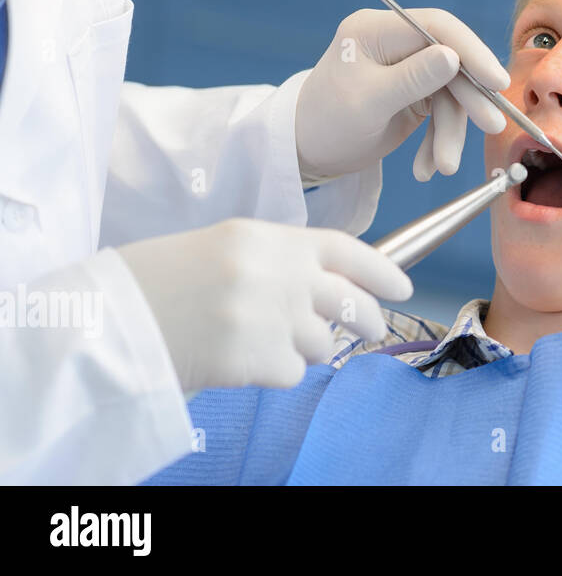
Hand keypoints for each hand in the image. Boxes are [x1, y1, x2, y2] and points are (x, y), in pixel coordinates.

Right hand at [117, 218, 413, 391]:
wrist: (110, 320)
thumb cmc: (163, 280)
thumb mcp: (228, 246)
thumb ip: (283, 259)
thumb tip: (334, 286)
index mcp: (269, 238)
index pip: (347, 250)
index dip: (382, 271)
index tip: (404, 286)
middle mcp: (279, 274)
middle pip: (350, 302)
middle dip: (368, 320)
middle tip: (370, 329)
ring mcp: (273, 318)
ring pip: (326, 342)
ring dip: (309, 347)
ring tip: (265, 340)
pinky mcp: (260, 360)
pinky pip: (294, 371)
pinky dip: (277, 371)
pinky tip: (243, 359)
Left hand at [295, 7, 509, 181]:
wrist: (307, 153)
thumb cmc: (326, 125)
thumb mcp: (369, 104)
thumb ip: (412, 79)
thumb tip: (452, 57)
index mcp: (376, 30)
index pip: (436, 28)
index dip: (471, 51)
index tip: (496, 81)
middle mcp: (395, 42)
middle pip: (450, 61)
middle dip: (468, 99)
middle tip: (492, 125)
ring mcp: (407, 66)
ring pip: (450, 92)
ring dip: (450, 132)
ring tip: (442, 166)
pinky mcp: (415, 91)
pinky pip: (442, 112)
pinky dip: (439, 140)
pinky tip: (427, 166)